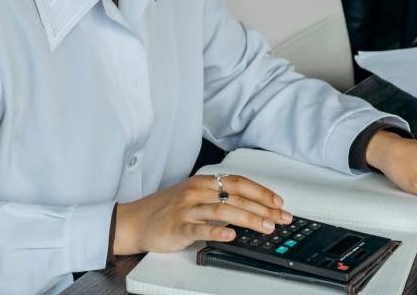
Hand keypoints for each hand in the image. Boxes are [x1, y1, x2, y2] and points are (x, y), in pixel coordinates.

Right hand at [112, 174, 292, 254]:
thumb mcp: (194, 196)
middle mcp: (197, 192)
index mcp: (203, 182)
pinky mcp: (178, 227)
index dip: (261, 191)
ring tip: (266, 226)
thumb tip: (251, 207)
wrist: (135, 220)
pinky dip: (217, 231)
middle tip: (281, 218)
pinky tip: (231, 235)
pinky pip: (200, 229)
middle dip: (263, 208)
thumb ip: (218, 198)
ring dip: (248, 218)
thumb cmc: (167, 209)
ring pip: (223, 210)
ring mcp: (187, 209)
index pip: (238, 183)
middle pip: (236, 197)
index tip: (279, 202)